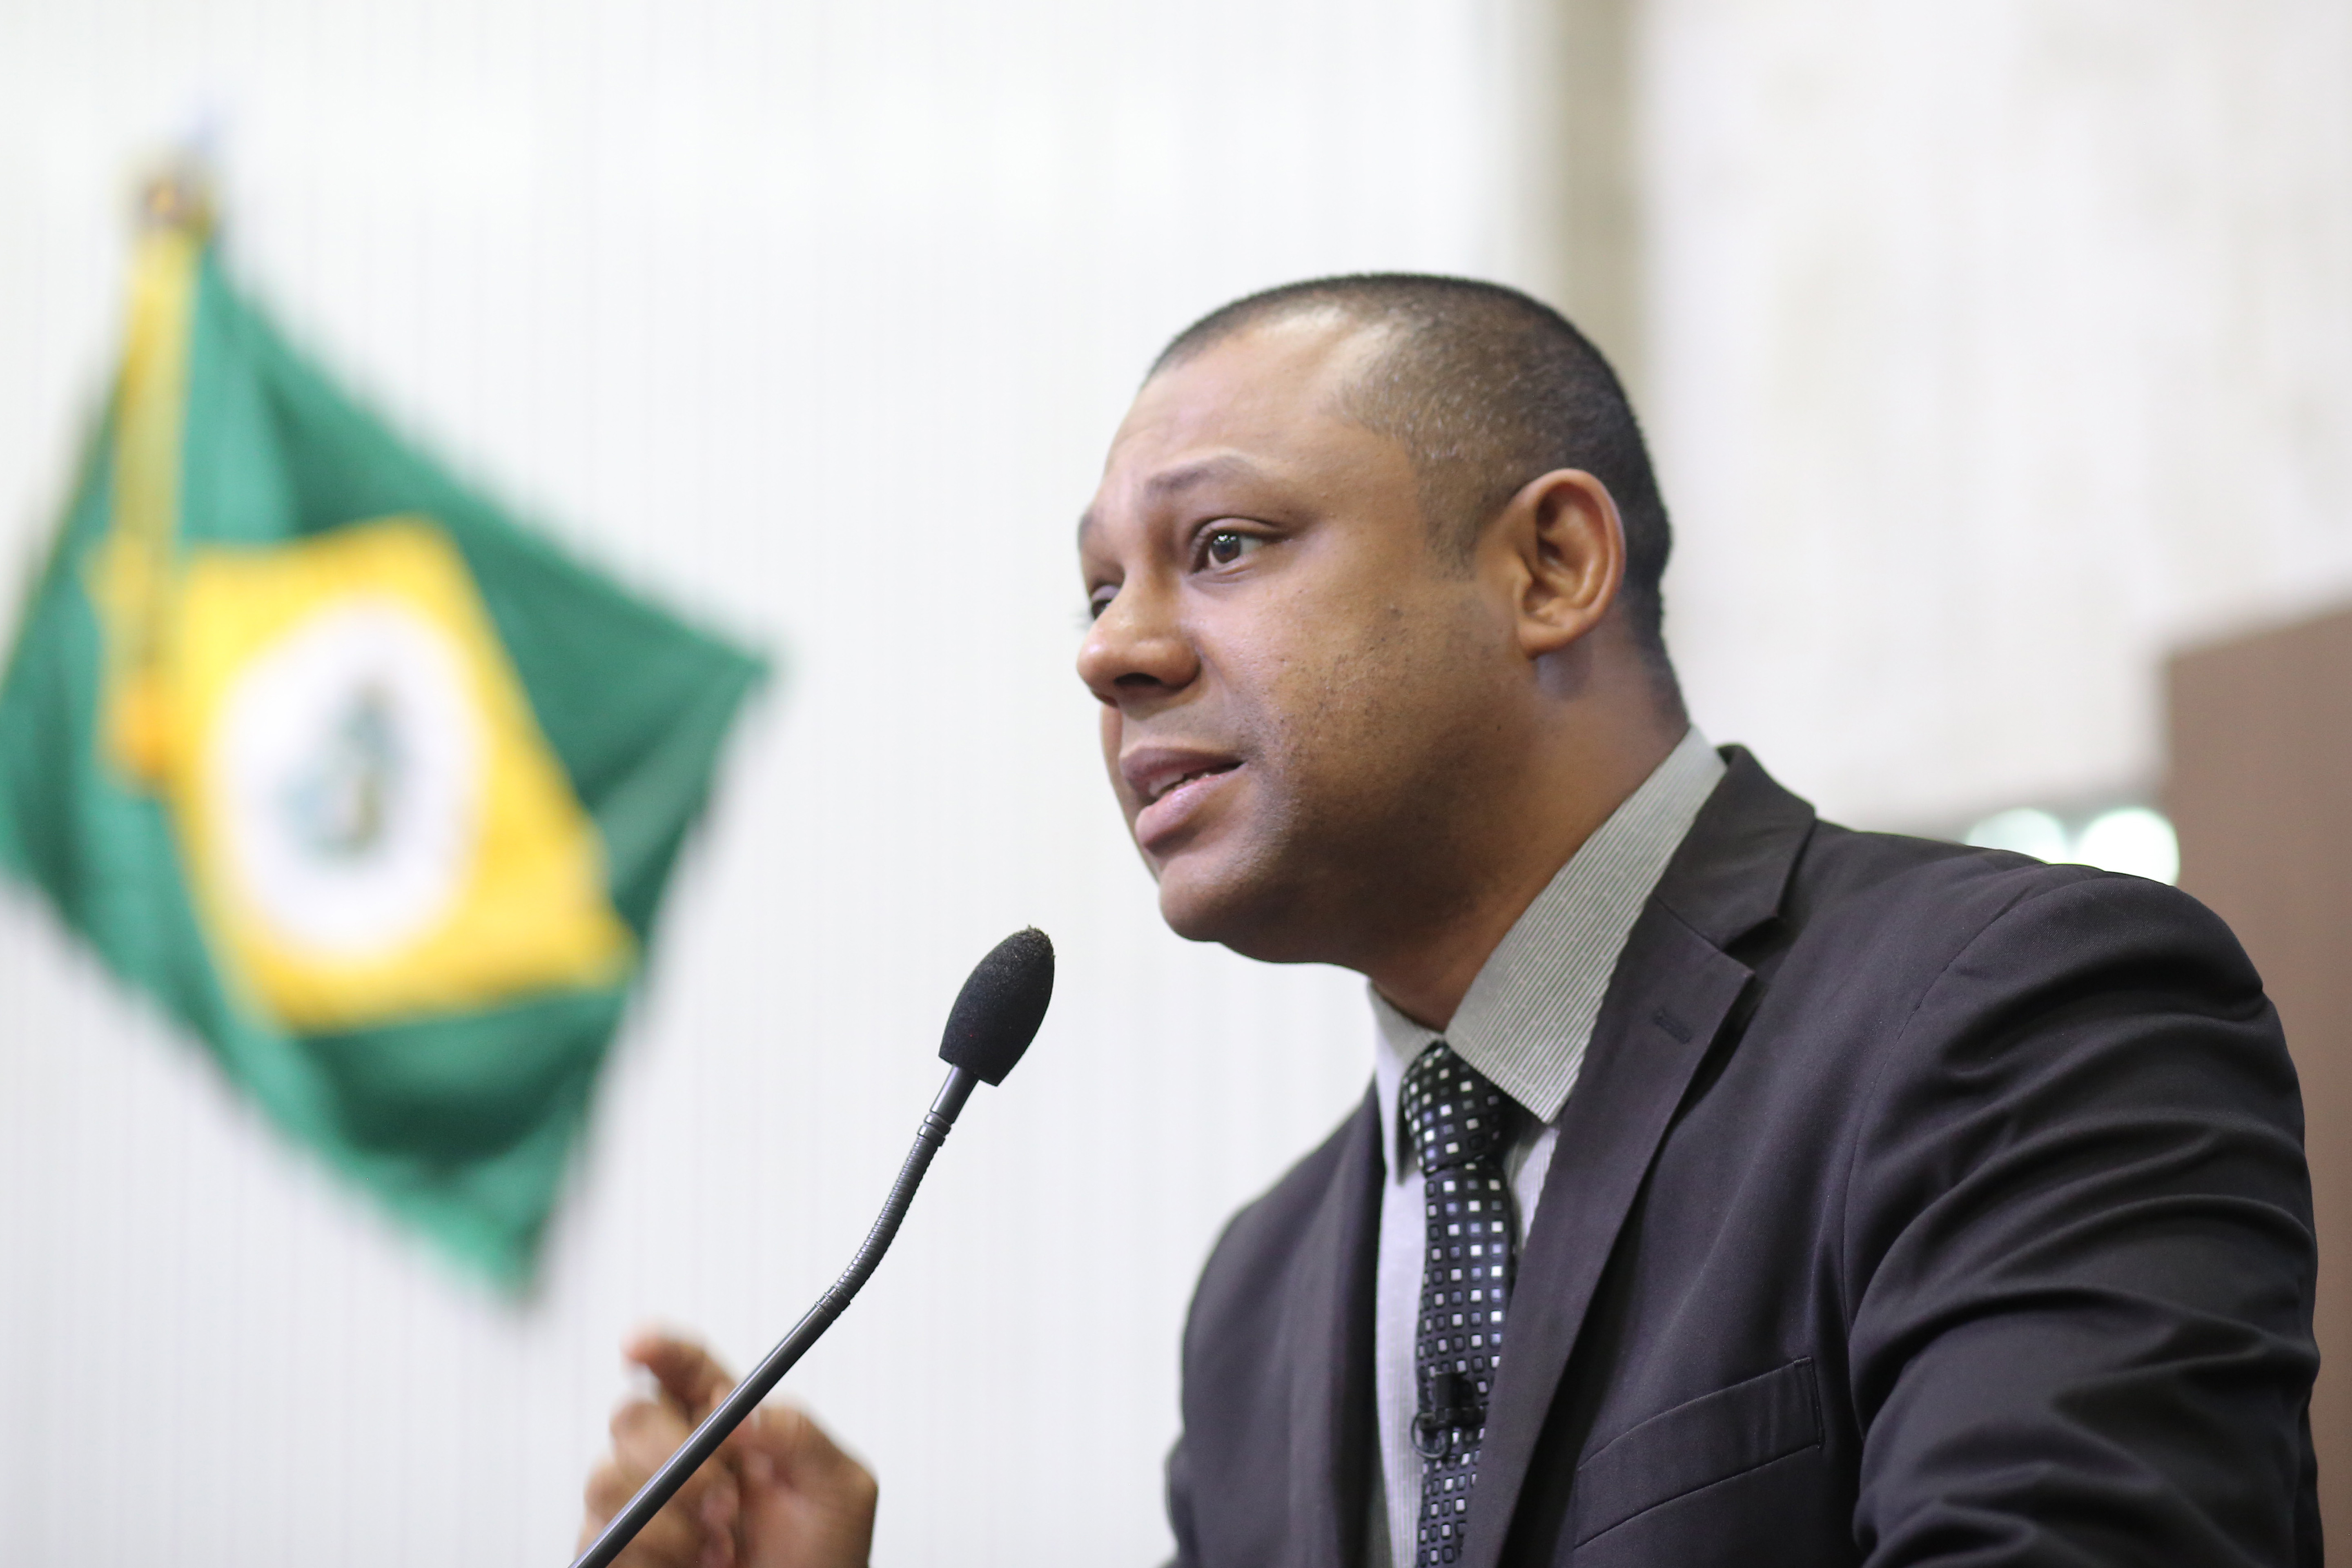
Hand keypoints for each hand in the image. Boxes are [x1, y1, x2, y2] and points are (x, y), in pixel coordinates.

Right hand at [580, 1329, 877, 1567]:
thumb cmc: (824, 1556)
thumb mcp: (840, 1489)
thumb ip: (799, 1435)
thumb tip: (740, 1413)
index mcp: (728, 1423)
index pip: (683, 1367)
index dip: (657, 1348)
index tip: (636, 1346)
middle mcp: (678, 1456)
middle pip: (632, 1416)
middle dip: (671, 1453)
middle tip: (725, 1500)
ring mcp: (641, 1507)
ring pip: (606, 1478)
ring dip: (669, 1517)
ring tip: (724, 1548)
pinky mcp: (619, 1553)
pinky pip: (602, 1537)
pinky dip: (650, 1554)